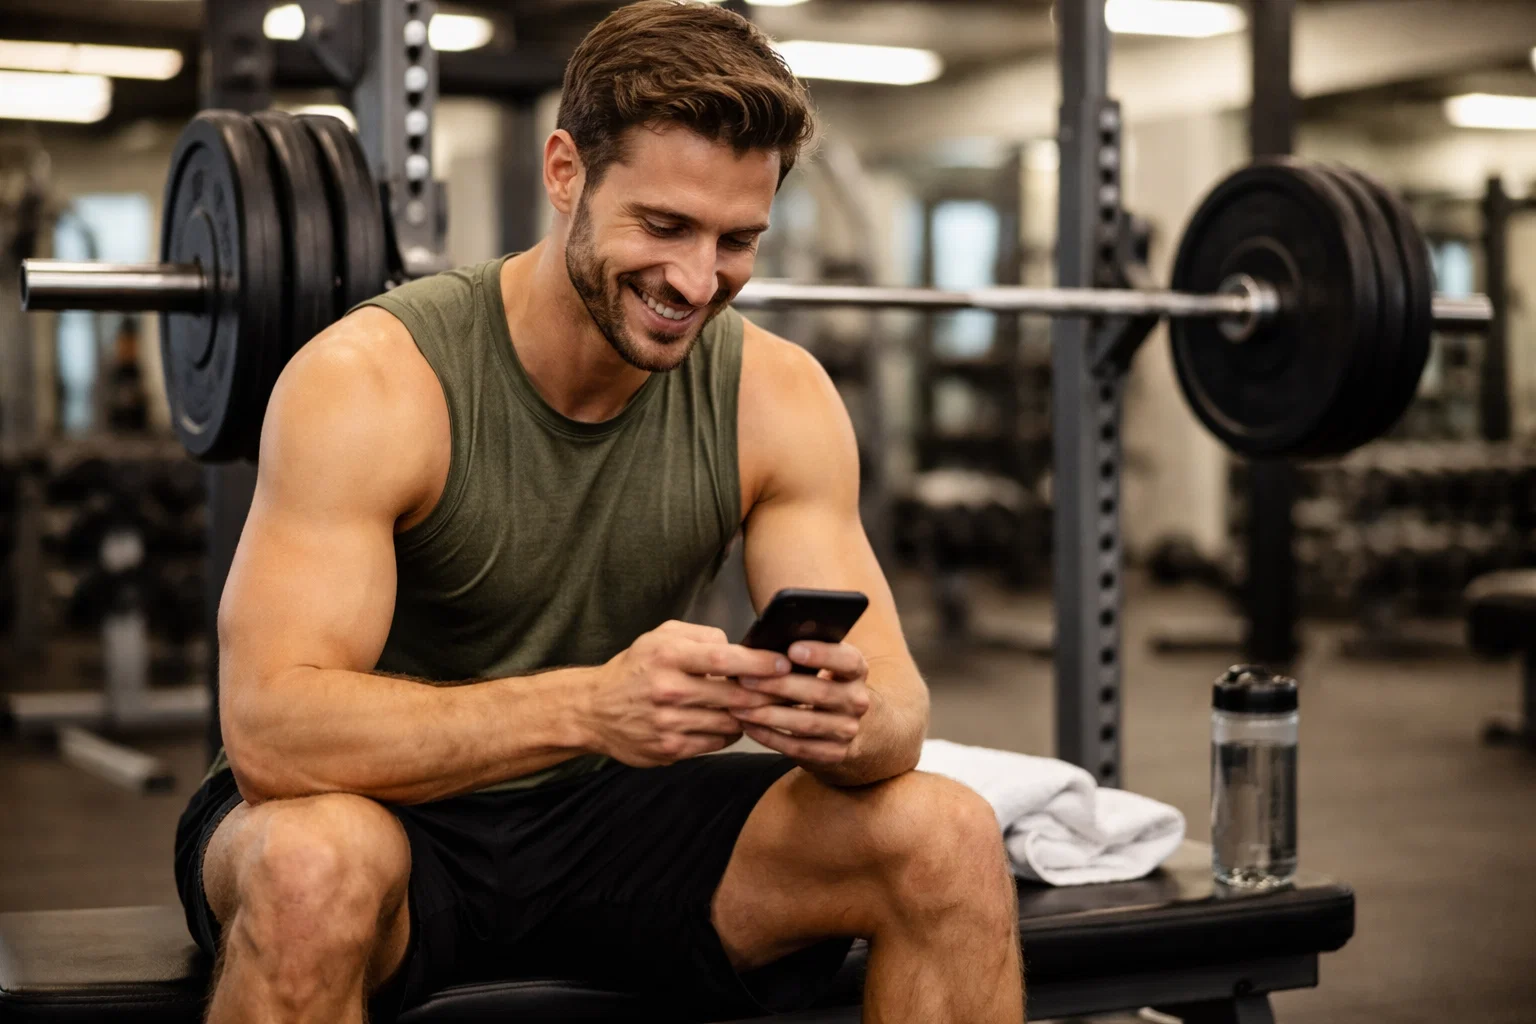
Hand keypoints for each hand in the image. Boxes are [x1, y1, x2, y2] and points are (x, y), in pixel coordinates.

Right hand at [585, 621, 787, 767]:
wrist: (593, 709)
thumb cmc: (634, 668)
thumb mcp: (660, 637)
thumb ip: (701, 636)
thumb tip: (737, 647)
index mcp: (668, 656)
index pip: (723, 659)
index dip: (759, 663)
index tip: (783, 663)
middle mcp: (668, 690)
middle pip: (733, 696)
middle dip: (764, 694)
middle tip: (784, 690)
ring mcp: (668, 724)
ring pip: (730, 723)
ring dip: (748, 715)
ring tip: (756, 705)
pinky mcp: (669, 750)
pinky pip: (716, 743)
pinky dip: (728, 732)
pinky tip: (728, 721)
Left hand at [730, 640, 870, 766]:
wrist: (840, 725)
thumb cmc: (818, 683)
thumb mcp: (820, 664)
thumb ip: (799, 653)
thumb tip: (765, 641)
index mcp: (856, 671)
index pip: (847, 660)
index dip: (822, 654)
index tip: (792, 649)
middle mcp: (857, 701)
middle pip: (820, 692)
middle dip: (779, 685)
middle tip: (745, 679)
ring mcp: (847, 730)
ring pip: (806, 723)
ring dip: (768, 714)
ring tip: (737, 706)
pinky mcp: (834, 754)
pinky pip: (798, 747)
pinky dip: (770, 737)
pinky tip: (749, 726)